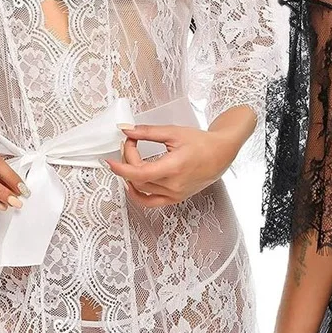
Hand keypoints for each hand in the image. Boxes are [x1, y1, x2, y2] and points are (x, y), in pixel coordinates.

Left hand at [104, 123, 242, 207]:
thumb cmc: (202, 143)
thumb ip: (147, 132)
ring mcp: (175, 194)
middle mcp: (174, 185)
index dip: (121, 167)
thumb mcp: (173, 132)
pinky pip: (151, 202)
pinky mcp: (176, 198)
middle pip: (138, 179)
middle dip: (128, 161)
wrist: (221, 154)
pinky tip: (132, 184)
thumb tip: (127, 130)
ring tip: (132, 159)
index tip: (110, 159)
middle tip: (130, 144)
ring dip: (131, 175)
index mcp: (174, 168)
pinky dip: (138, 195)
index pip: (138, 173)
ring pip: (142, 190)